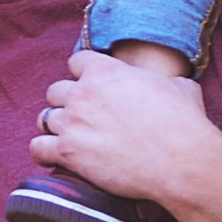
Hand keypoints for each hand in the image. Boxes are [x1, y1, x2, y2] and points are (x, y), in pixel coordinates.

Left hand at [31, 47, 214, 206]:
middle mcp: (83, 92)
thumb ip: (162, 80)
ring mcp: (73, 122)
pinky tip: (54, 157)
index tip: (92, 87)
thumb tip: (170, 84)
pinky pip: (37, 148)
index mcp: (106, 70)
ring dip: (54, 127)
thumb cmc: (183, 123)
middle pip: (55, 90)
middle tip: (83, 117)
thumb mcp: (179, 86)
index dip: (84, 74)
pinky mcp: (68, 152)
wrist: (180, 160)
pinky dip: (43, 153)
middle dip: (67, 102)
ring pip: (44, 118)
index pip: (77, 61)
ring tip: (69, 137)